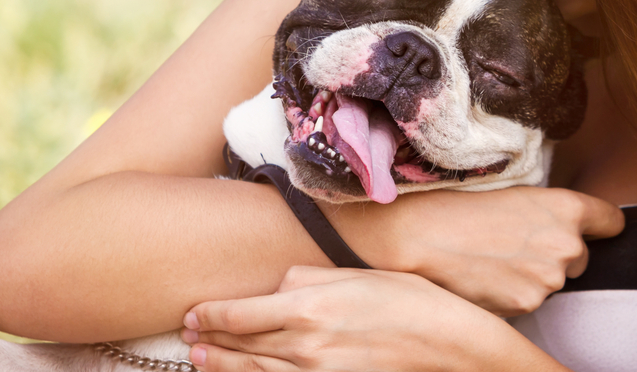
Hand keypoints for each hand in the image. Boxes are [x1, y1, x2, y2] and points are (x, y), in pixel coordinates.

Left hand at [180, 265, 508, 371]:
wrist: (449, 346)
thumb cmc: (409, 301)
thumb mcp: (357, 274)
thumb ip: (309, 277)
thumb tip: (278, 284)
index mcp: (309, 305)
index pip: (240, 313)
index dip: (209, 314)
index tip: (193, 312)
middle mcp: (305, 344)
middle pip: (241, 345)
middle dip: (210, 340)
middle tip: (187, 336)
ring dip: (222, 367)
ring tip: (201, 360)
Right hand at [329, 186, 623, 316]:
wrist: (419, 234)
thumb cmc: (459, 204)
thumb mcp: (513, 193)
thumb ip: (548, 213)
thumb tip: (564, 227)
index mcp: (566, 207)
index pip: (610, 221)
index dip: (599, 225)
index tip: (592, 229)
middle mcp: (566, 243)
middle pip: (579, 257)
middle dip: (554, 254)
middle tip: (513, 243)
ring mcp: (549, 278)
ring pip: (553, 282)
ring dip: (532, 276)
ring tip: (493, 259)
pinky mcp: (527, 304)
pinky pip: (529, 301)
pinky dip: (512, 294)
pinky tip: (486, 278)